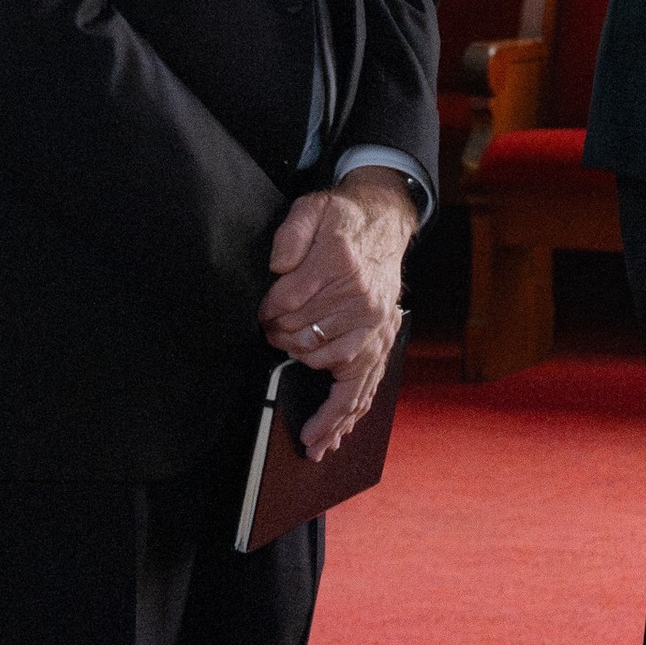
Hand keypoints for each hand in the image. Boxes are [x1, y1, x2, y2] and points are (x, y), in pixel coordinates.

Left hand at [263, 173, 416, 454]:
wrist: (384, 221)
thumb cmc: (343, 218)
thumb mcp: (312, 208)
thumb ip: (291, 233)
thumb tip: (277, 267)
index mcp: (342, 264)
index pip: (291, 300)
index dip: (269, 310)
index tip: (262, 313)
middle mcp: (362, 300)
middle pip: (308, 336)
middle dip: (282, 343)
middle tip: (271, 339)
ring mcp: (375, 324)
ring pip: (336, 368)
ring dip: (312, 387)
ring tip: (306, 431)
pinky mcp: (382, 339)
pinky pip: (365, 384)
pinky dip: (346, 414)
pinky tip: (331, 436)